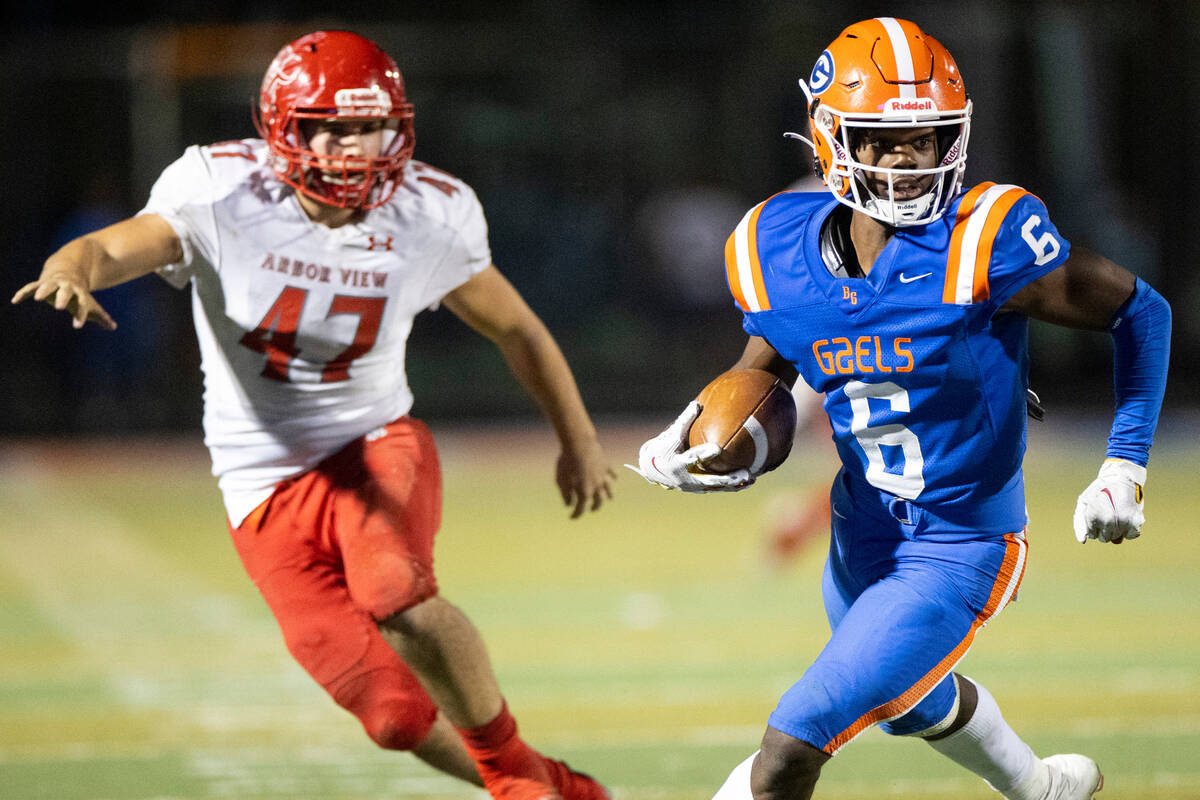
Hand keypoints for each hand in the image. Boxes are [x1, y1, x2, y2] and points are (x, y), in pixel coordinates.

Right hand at [11, 273, 115, 329]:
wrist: (69, 270)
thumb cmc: (80, 293)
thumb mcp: (90, 303)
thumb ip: (101, 316)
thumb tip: (113, 327)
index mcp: (80, 294)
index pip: (82, 306)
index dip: (80, 315)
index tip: (77, 326)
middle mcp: (67, 287)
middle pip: (66, 292)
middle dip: (63, 298)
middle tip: (60, 307)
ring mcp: (54, 283)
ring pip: (48, 286)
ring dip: (43, 291)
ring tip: (38, 299)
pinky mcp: (41, 282)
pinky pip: (30, 287)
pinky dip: (23, 292)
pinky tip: (15, 300)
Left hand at [556, 436, 615, 518]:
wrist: (578, 444)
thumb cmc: (566, 462)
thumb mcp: (561, 480)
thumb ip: (565, 494)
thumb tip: (569, 504)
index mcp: (584, 492)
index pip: (581, 509)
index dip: (576, 514)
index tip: (572, 517)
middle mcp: (596, 486)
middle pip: (598, 501)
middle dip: (595, 507)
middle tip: (592, 510)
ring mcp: (603, 476)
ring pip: (609, 489)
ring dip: (609, 495)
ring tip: (610, 498)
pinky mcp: (606, 465)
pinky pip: (612, 473)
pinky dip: (614, 477)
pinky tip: (615, 478)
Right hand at [625, 401, 754, 492]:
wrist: (650, 470)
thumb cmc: (661, 449)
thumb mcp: (670, 436)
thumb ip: (684, 421)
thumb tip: (696, 404)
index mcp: (676, 463)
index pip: (692, 457)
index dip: (704, 453)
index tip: (718, 449)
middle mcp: (685, 479)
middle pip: (709, 480)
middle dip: (728, 478)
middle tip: (745, 473)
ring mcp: (692, 487)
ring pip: (716, 487)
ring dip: (734, 484)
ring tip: (752, 479)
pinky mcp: (698, 490)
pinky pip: (716, 489)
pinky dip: (730, 487)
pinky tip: (746, 483)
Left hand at [1072, 459, 1145, 543]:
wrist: (1120, 478)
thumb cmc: (1099, 491)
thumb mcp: (1084, 503)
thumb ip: (1080, 522)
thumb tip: (1083, 541)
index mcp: (1093, 516)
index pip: (1092, 535)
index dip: (1094, 526)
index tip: (1097, 515)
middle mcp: (1107, 521)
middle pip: (1104, 538)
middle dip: (1104, 529)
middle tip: (1107, 515)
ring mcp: (1123, 522)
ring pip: (1117, 538)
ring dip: (1116, 530)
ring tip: (1115, 515)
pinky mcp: (1136, 521)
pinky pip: (1131, 536)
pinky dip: (1129, 530)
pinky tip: (1126, 519)